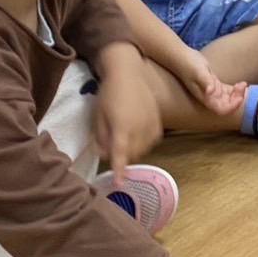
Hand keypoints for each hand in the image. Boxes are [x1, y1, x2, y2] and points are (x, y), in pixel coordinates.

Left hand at [94, 49, 163, 173]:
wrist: (128, 72)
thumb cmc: (108, 94)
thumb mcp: (98, 116)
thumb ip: (101, 138)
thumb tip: (105, 155)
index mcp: (122, 128)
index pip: (121, 156)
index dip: (120, 172)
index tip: (119, 184)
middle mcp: (139, 129)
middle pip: (133, 155)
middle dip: (123, 157)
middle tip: (113, 149)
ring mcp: (151, 124)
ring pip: (144, 149)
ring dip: (134, 151)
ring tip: (126, 141)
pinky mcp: (159, 120)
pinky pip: (153, 141)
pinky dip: (145, 144)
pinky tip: (138, 136)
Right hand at [172, 46, 245, 115]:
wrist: (181, 57)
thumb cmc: (188, 64)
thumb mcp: (198, 71)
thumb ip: (205, 81)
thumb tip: (210, 93)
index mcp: (205, 98)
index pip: (221, 110)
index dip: (232, 106)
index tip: (240, 97)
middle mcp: (209, 97)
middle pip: (227, 105)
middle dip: (237, 98)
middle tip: (243, 85)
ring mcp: (212, 91)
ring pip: (228, 98)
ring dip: (237, 94)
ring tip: (243, 84)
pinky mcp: (213, 84)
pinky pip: (226, 91)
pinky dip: (235, 90)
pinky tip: (241, 83)